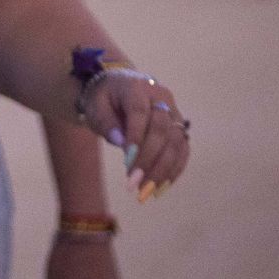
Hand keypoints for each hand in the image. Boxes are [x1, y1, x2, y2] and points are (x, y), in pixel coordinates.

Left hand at [81, 76, 189, 199]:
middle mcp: (161, 97)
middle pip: (161, 129)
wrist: (118, 87)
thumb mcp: (95, 104)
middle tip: (134, 184)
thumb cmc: (103, 97)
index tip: (128, 162)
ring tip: (146, 192)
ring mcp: (174, 112)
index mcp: (137, 87)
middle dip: (148, 159)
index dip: (136, 136)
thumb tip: (121, 142)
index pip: (139, 112)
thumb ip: (105, 121)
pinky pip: (183, 150)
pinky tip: (161, 188)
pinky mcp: (180, 128)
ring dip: (163, 170)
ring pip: (176, 142)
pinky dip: (174, 170)